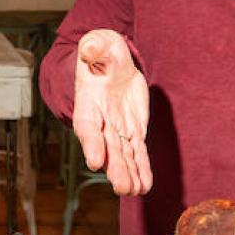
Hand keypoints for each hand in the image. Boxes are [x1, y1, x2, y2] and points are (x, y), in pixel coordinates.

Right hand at [71, 29, 151, 195]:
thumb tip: (90, 47)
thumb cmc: (101, 51)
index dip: (92, 143)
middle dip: (115, 168)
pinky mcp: (133, 131)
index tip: (95, 161)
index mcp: (89, 102)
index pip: (89, 126)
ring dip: (129, 174)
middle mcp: (101, 121)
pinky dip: (142, 169)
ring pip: (123, 155)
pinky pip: (138, 153)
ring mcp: (117, 129)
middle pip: (107, 148)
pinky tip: (145, 186)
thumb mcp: (97, 43)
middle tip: (122, 187)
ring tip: (134, 192)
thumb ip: (94, 47)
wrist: (110, 61)